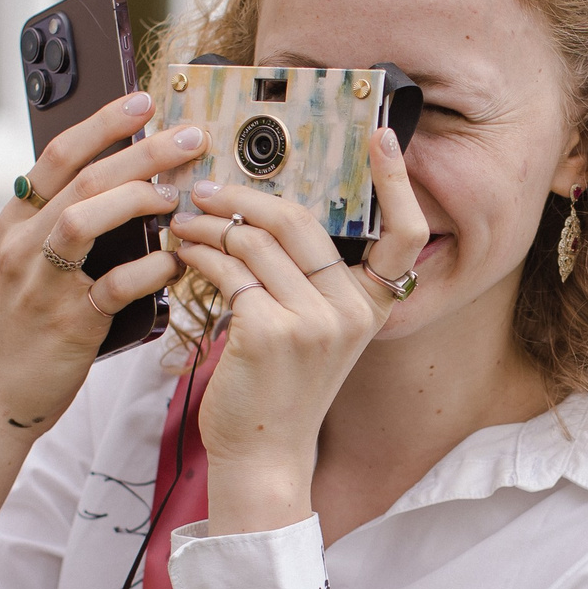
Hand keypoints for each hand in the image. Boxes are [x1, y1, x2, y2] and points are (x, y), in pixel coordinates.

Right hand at [0, 92, 204, 443]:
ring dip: (136, 199)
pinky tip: (174, 262)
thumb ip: (72, 226)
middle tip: (188, 137)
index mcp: (17, 221)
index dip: (102, 123)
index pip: (58, 154)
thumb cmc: (28, 328)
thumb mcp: (35, 266)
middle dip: (140, 151)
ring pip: (84, 218)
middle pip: (82, 178)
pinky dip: (149, 269)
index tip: (144, 102)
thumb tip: (136, 184)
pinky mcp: (67, 322)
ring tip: (176, 196)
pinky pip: (113, 285)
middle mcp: (22, 243)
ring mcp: (40, 282)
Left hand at [165, 126, 428, 533]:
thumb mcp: (316, 333)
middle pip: (301, 221)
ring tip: (182, 223)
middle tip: (207, 189)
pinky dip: (198, 254)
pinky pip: (228, 270)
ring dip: (209, 225)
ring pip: (254, 241)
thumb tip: (262, 214)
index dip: (398, 181)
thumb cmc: (280, 390)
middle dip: (246, 197)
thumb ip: (308, 280)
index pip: (406, 234)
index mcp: (372, 306)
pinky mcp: (270, 330)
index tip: (383, 134)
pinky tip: (181, 253)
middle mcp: (351, 310)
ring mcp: (314, 321)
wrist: (262, 454)